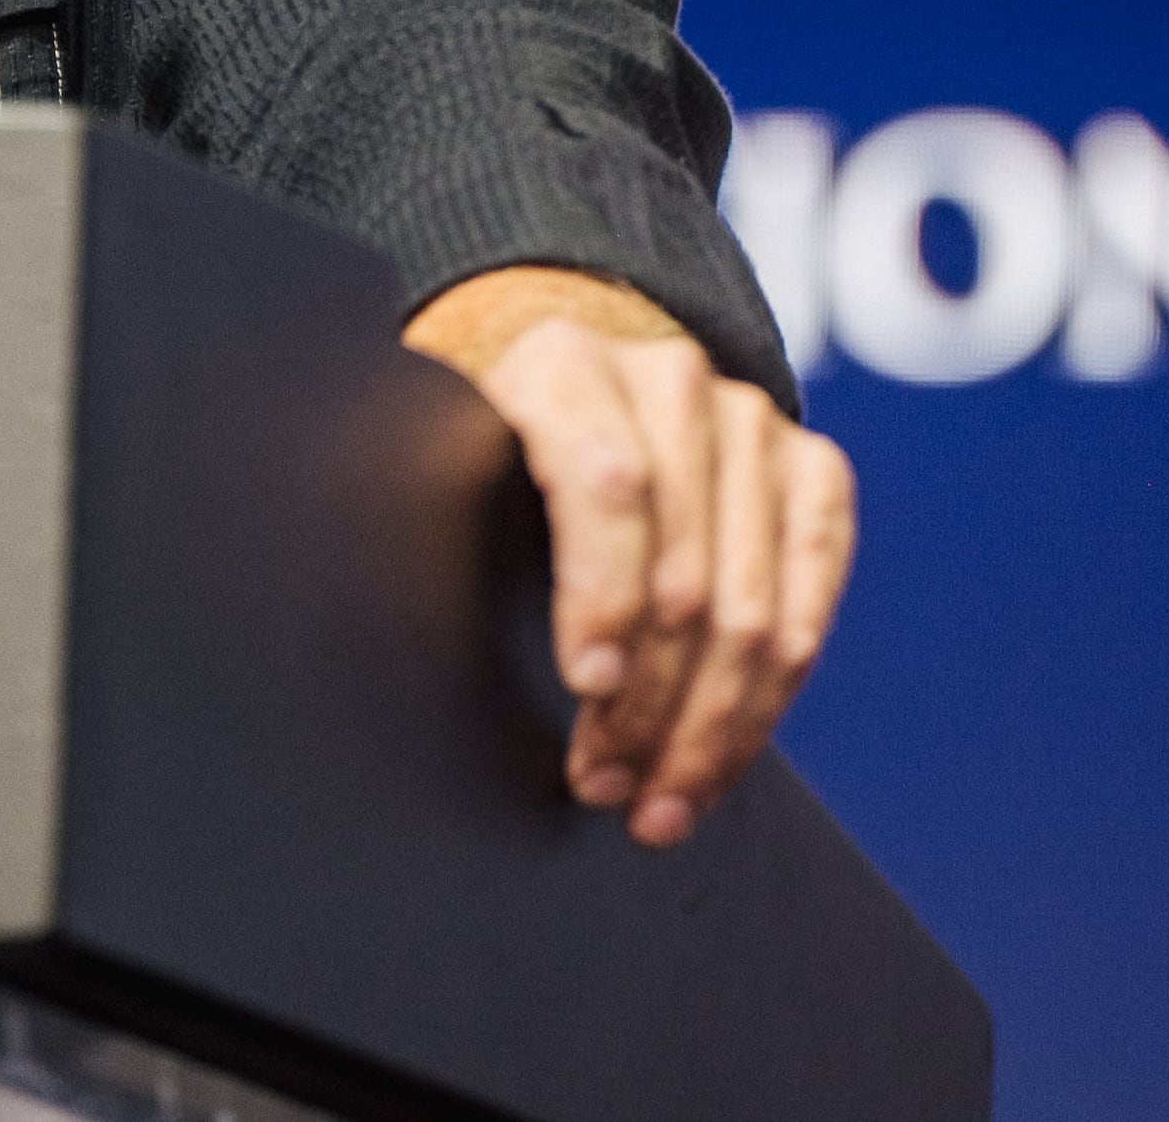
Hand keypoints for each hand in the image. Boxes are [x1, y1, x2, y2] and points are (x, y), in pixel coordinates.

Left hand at [404, 264, 855, 846]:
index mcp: (562, 364)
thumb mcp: (432, 462)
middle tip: (602, 785)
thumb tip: (356, 615)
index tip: (586, 687)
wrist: (580, 390)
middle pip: (685, 571)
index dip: (604, 594)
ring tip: (654, 803)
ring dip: (707, 727)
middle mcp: (672, 380)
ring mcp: (753, 422)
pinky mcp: (812, 474)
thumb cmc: (484, 456)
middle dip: (648, 703)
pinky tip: (716, 766)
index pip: (606, 483)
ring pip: (753, 607)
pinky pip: (809, 603)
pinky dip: (766, 703)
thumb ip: (407, 509)